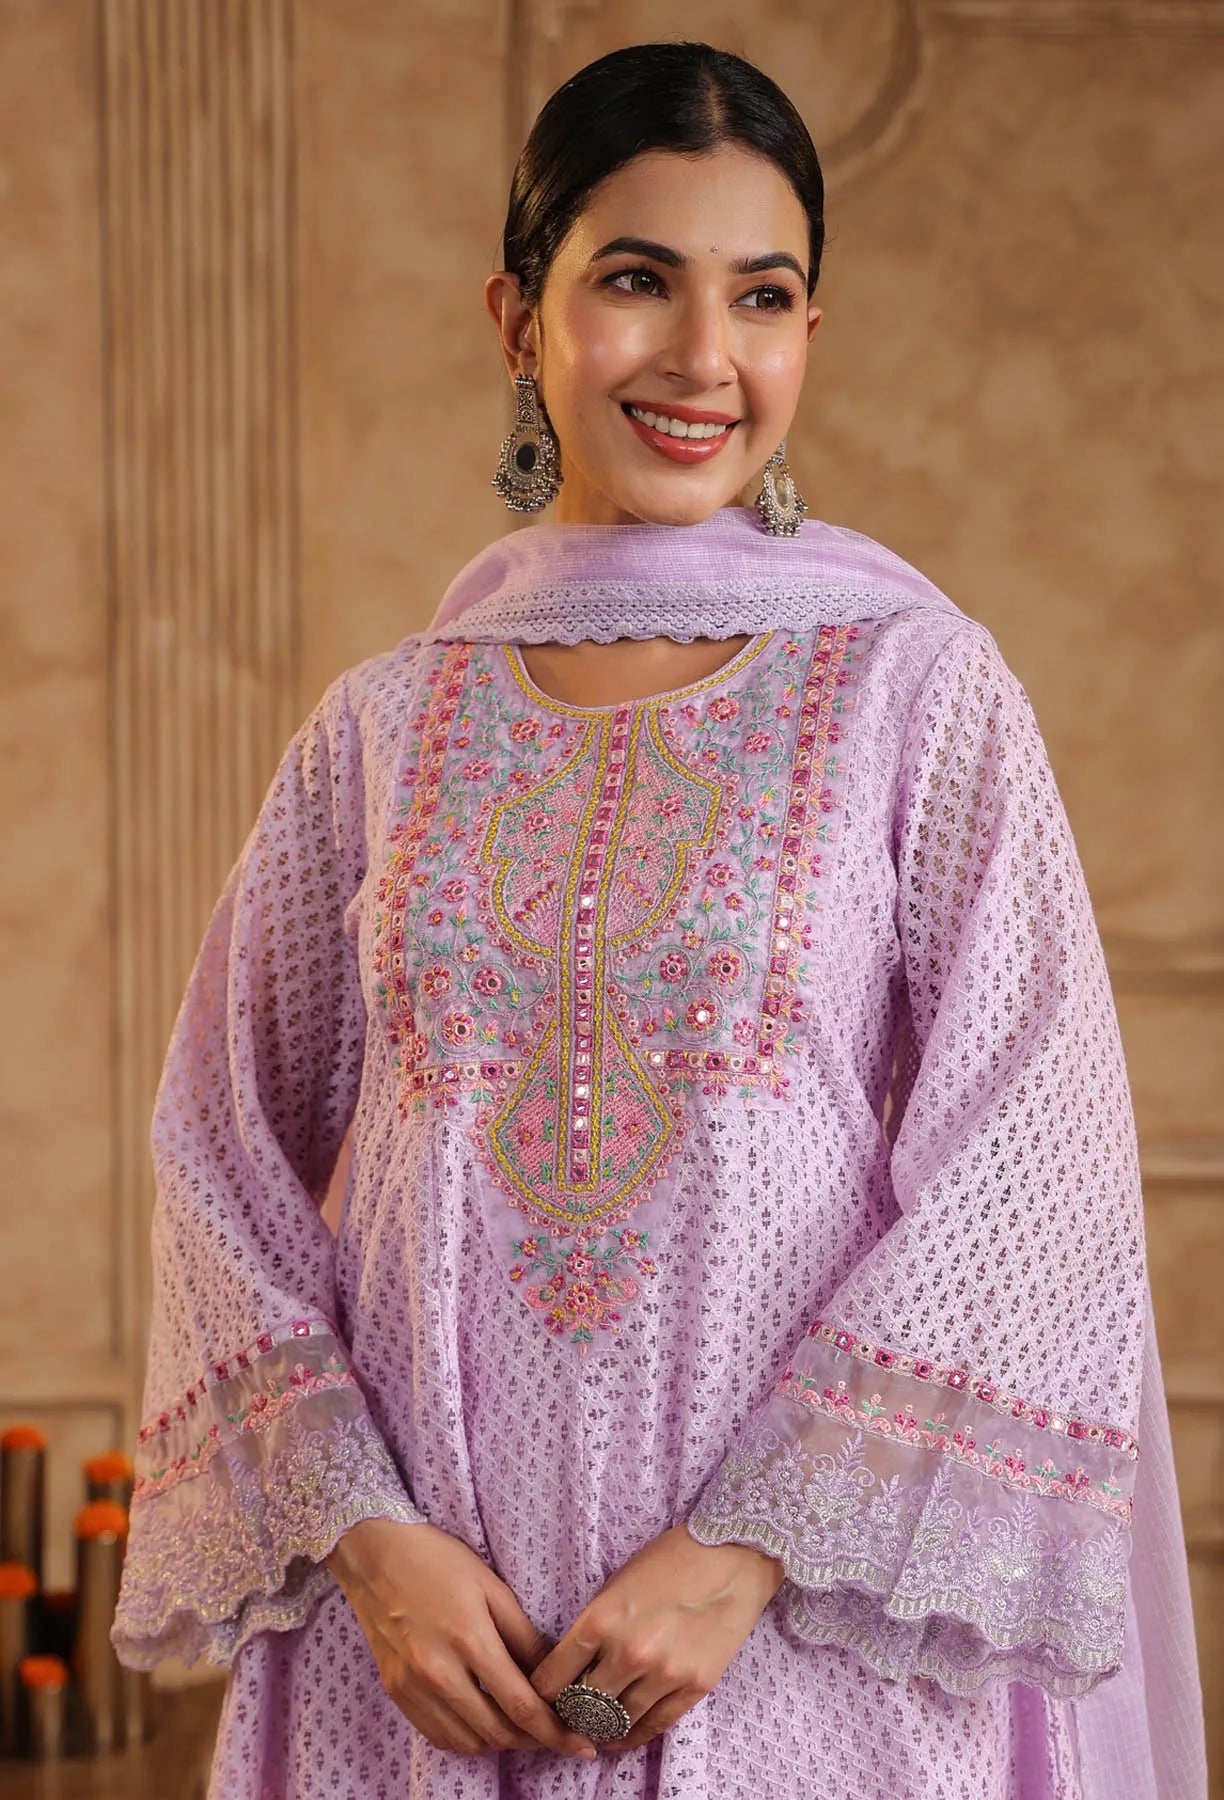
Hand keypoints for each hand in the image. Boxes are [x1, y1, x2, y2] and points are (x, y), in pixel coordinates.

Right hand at [325, 1518, 596, 1760]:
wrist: (374, 1553)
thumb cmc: (438, 1560)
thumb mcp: (492, 1586)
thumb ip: (525, 1636)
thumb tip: (554, 1675)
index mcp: (469, 1639)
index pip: (521, 1706)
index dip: (556, 1732)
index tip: (583, 1744)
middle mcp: (438, 1672)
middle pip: (497, 1732)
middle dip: (534, 1740)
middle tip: (558, 1733)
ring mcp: (412, 1687)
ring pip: (468, 1742)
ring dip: (501, 1741)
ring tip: (522, 1724)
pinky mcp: (396, 1692)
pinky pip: (439, 1735)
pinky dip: (467, 1737)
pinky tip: (483, 1719)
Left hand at [528, 1523, 784, 1753]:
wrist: (732, 1555)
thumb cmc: (670, 1559)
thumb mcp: (617, 1583)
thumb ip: (595, 1625)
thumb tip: (573, 1664)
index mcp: (601, 1620)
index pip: (552, 1677)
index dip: (540, 1692)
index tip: (537, 1696)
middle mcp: (628, 1653)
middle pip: (582, 1706)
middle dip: (569, 1713)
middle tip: (564, 1715)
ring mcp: (663, 1674)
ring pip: (616, 1721)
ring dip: (600, 1727)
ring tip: (592, 1726)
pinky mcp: (694, 1687)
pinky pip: (654, 1726)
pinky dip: (632, 1735)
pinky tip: (621, 1736)